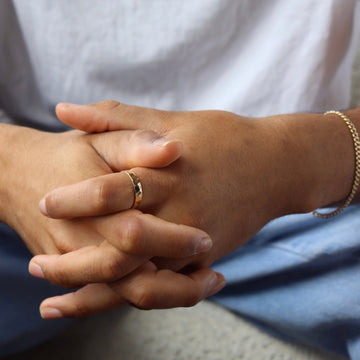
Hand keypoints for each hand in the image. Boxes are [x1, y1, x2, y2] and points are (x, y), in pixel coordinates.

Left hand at [32, 100, 307, 318]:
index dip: (75, 198)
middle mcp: (181, 213)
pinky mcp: (204, 258)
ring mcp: (195, 241)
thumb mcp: (172, 120)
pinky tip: (104, 298)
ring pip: (139, 278)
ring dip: (95, 292)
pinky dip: (130, 294)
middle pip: (120, 246)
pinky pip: (163, 286)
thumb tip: (63, 109)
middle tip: (39, 265)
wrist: (277, 166)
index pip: (112, 191)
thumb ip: (117, 118)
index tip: (46, 203)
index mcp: (169, 174)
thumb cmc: (225, 137)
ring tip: (57, 299)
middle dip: (74, 262)